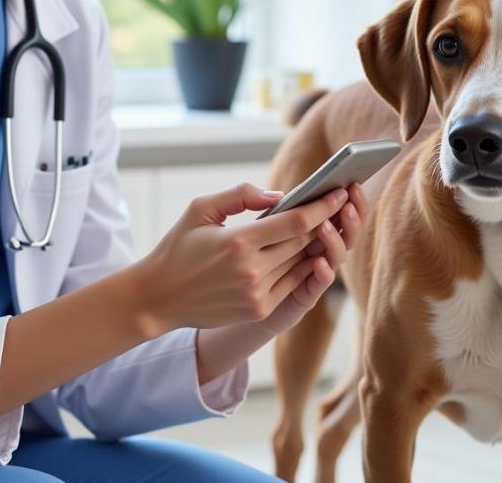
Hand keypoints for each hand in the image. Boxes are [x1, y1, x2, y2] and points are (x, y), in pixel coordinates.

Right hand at [137, 181, 354, 334]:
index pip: (295, 221)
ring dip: (318, 243)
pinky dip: (304, 266)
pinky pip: (293, 283)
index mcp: (238, 242)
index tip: (339, 191)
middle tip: (342, 202)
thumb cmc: (179, 247)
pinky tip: (312, 250)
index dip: (323, 206)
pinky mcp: (259, 310)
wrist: (159, 297)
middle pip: (304, 241)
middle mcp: (252, 271)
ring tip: (331, 223)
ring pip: (301, 263)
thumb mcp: (201, 209)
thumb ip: (240, 196)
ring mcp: (257, 294)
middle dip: (326, 221)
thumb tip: (279, 196)